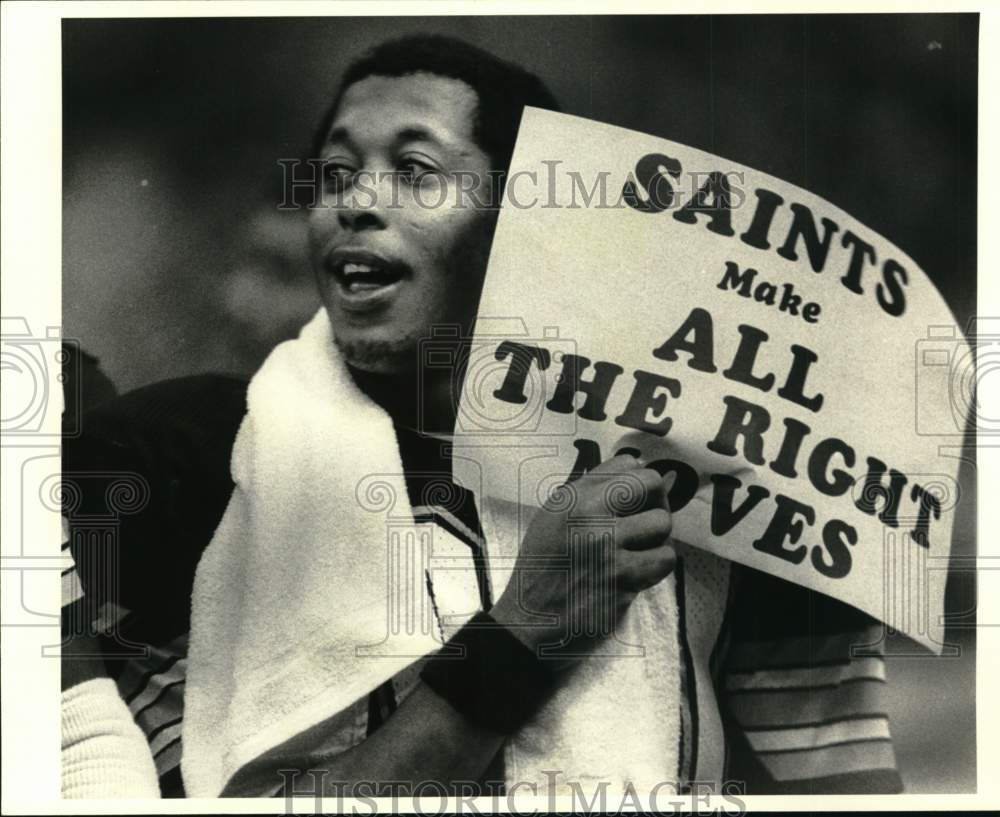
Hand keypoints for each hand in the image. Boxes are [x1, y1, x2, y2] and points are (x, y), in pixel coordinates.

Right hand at [490, 453, 675, 666]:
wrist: (530, 622)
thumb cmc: (543, 570)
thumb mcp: (553, 520)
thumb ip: (588, 496)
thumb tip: (636, 475)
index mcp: (570, 497)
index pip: (625, 463)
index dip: (638, 480)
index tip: (636, 499)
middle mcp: (587, 514)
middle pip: (649, 483)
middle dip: (657, 501)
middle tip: (648, 521)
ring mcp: (607, 545)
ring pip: (662, 522)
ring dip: (658, 539)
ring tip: (640, 551)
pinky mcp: (623, 577)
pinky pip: (664, 559)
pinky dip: (657, 567)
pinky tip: (638, 574)